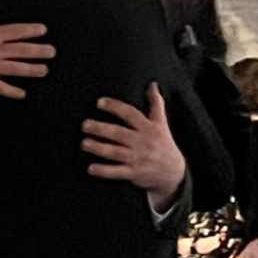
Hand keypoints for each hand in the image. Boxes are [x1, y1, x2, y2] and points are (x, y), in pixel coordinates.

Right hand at [0, 0, 51, 99]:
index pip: (16, 31)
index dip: (31, 30)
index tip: (43, 30)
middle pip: (21, 50)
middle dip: (39, 51)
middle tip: (52, 52)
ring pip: (15, 68)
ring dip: (32, 70)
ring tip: (45, 70)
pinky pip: (0, 87)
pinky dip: (11, 91)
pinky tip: (22, 94)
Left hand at [81, 87, 184, 201]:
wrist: (174, 172)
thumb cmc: (163, 143)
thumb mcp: (162, 123)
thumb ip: (156, 103)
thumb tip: (153, 84)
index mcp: (149, 128)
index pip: (131, 114)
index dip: (115, 107)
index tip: (99, 102)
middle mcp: (143, 142)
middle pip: (119, 133)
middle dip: (101, 128)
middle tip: (84, 124)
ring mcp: (138, 158)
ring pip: (115, 152)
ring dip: (99, 148)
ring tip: (84, 143)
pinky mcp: (134, 173)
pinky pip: (116, 172)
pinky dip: (104, 171)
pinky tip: (90, 168)